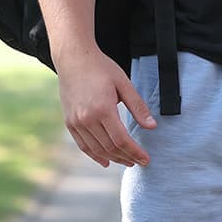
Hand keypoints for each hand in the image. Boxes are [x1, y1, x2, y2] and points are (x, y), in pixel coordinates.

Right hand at [55, 47, 154, 168]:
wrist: (73, 58)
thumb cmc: (101, 68)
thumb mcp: (124, 83)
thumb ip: (138, 107)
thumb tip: (152, 126)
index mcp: (102, 109)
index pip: (121, 140)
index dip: (135, 152)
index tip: (146, 159)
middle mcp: (87, 119)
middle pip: (109, 147)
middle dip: (126, 157)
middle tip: (139, 162)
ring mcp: (76, 122)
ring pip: (96, 149)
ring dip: (113, 159)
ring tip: (126, 161)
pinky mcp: (69, 122)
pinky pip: (83, 145)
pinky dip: (95, 155)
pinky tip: (105, 161)